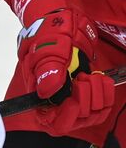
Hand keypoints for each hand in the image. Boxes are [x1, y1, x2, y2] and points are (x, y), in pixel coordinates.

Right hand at [16, 6, 114, 134]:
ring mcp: (74, 98)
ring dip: (98, 95)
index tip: (74, 101)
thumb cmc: (49, 36)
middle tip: (81, 78)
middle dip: (85, 99)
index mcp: (41, 97)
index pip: (54, 123)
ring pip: (92, 115)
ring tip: (89, 76)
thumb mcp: (47, 50)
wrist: (63, 24)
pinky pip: (103, 106)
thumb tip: (47, 90)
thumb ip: (47, 70)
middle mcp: (57, 102)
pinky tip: (101, 79)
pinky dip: (107, 93)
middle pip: (77, 120)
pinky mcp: (88, 93)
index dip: (67, 117)